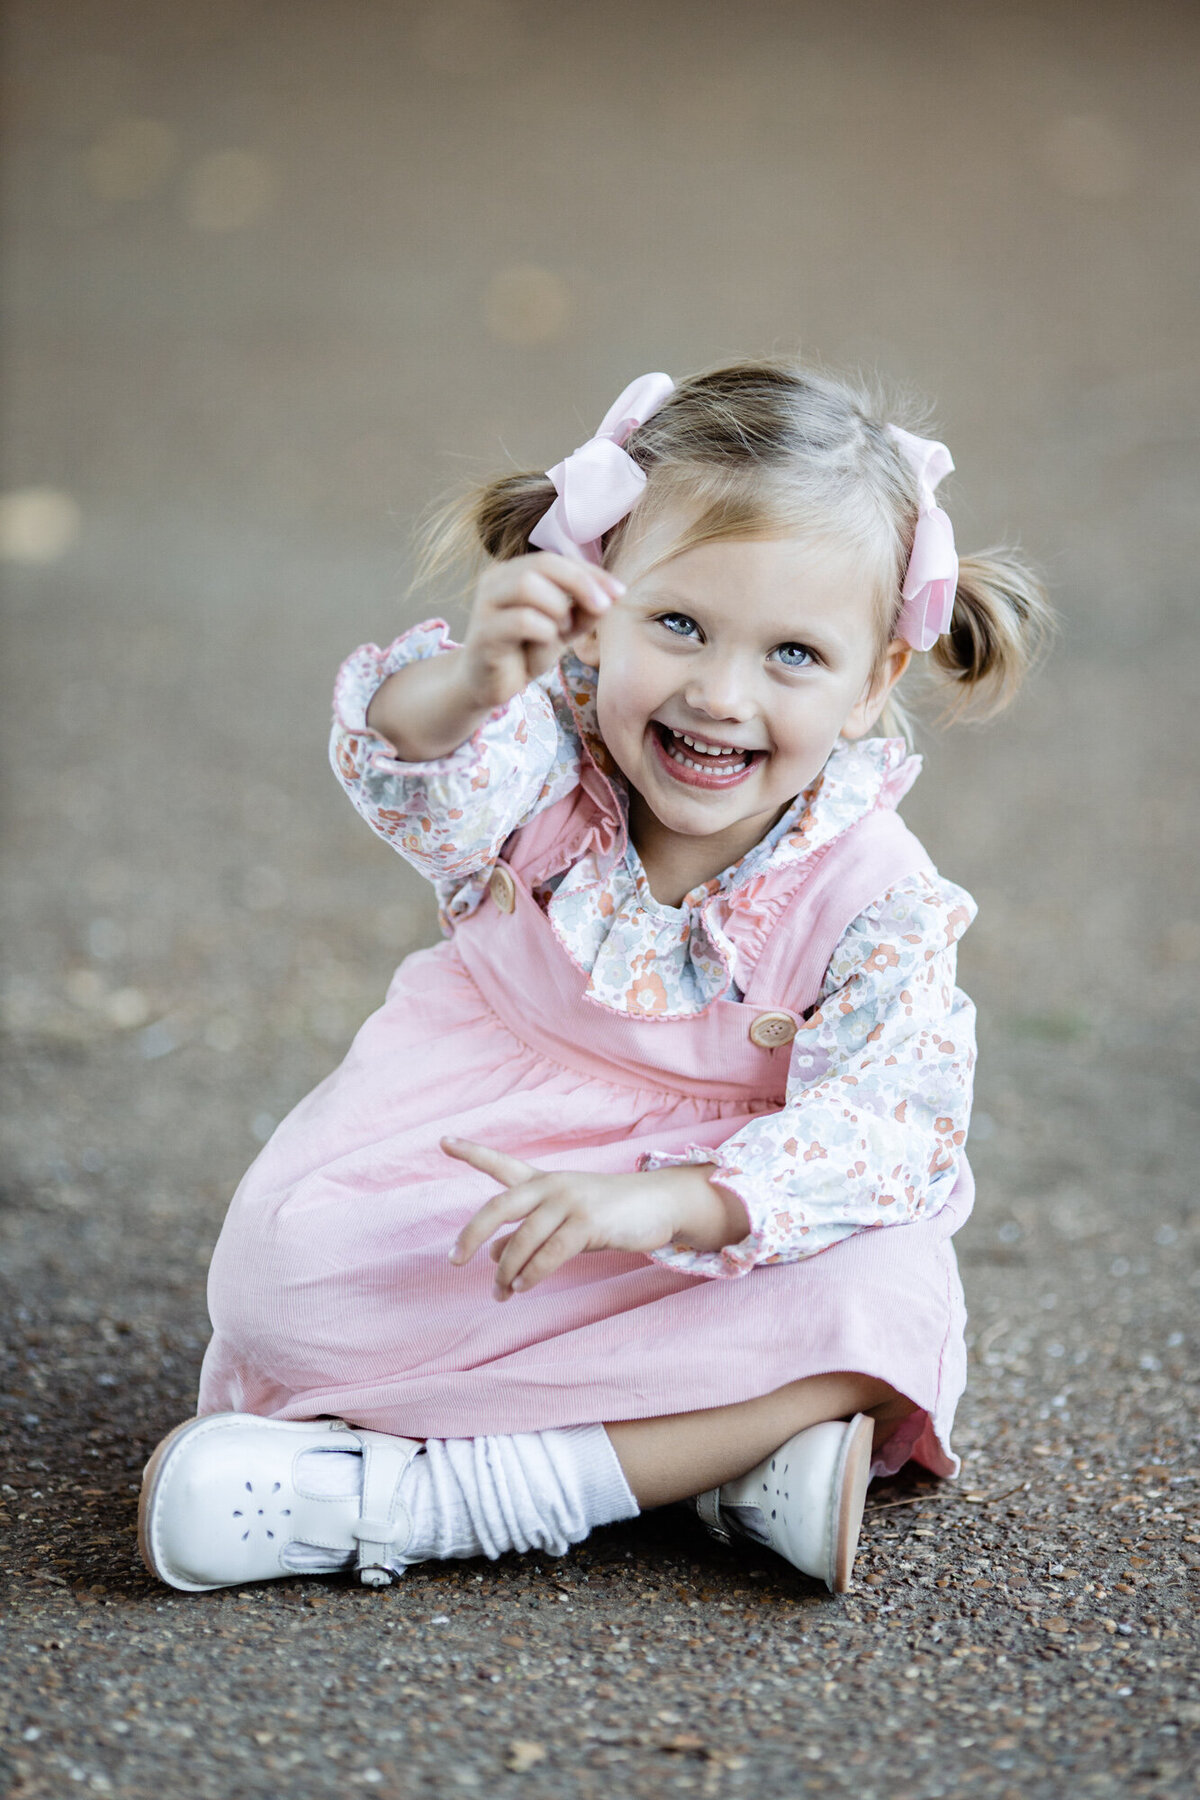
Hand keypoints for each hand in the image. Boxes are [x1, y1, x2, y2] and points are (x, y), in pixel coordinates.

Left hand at [443, 1137, 747, 1299]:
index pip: (500, 1163)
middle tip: (453, 1260)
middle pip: (498, 1207)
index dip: (471, 1152)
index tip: (443, 1141)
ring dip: (506, 1272)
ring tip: (499, 1293)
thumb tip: (493, 1255)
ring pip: (523, 1240)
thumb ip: (527, 1232)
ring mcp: (570, 1201)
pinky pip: (550, 1253)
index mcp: (543, 1180)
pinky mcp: (588, 1222)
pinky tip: (522, 1287)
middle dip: (471, 1234)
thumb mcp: (563, 1219)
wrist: (659, 1204)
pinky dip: (532, 1274)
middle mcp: (551, 1185)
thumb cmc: (608, 1213)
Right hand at [460, 553, 623, 712]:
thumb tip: (613, 594)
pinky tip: (542, 646)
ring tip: (559, 631)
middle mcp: (495, 580)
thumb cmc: (525, 651)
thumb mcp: (563, 628)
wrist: (488, 686)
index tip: (619, 592)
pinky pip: (522, 621)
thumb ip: (585, 609)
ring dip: (557, 608)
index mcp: (513, 572)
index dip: (591, 572)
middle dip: (580, 583)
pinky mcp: (483, 633)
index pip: (557, 559)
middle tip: (602, 608)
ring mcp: (485, 605)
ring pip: (528, 585)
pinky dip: (544, 632)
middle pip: (542, 562)